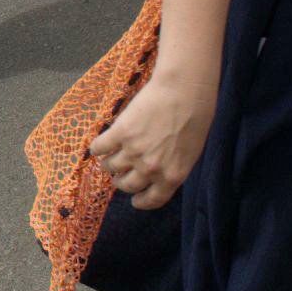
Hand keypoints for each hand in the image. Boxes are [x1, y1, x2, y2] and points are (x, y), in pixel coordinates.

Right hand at [88, 74, 215, 209]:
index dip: (142, 202)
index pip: (153, 200)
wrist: (184, 89)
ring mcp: (134, 151)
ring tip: (109, 158)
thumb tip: (158, 174)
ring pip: (111, 167)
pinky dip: (96, 149)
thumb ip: (174, 167)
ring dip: (108, 165)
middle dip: (122, 182)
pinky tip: (97, 147)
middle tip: (120, 176)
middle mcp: (151, 168)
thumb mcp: (191, 152)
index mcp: (172, 176)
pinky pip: (100, 147)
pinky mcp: (120, 132)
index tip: (135, 200)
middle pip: (127, 185)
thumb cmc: (195, 116)